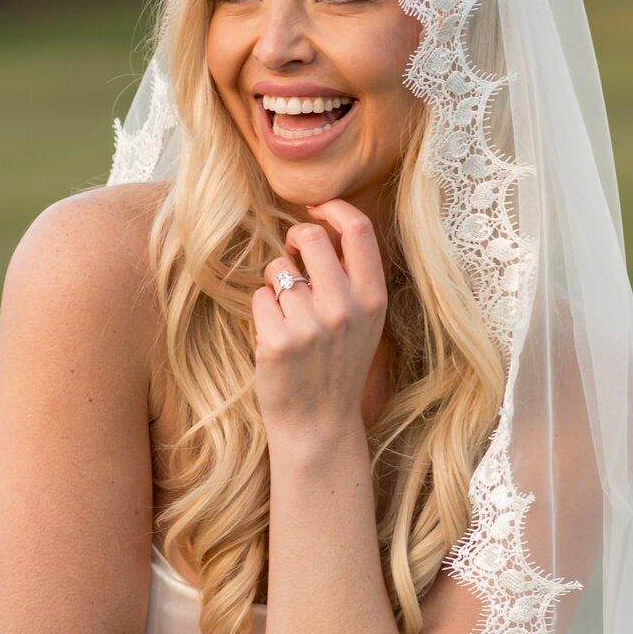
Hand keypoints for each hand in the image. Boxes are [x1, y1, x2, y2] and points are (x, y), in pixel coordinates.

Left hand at [253, 200, 387, 441]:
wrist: (319, 425)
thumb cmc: (338, 367)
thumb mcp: (365, 322)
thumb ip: (353, 279)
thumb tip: (325, 227)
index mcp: (373, 299)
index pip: (359, 230)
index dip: (334, 208)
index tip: (317, 208)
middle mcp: (345, 308)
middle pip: (311, 237)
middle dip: (294, 238)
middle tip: (291, 252)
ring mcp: (310, 325)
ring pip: (278, 270)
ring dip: (276, 285)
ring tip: (288, 317)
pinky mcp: (277, 340)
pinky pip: (259, 297)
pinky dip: (262, 311)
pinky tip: (276, 336)